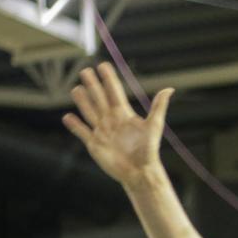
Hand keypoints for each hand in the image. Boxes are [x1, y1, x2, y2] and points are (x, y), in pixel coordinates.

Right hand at [61, 62, 173, 186]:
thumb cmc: (149, 150)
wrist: (140, 172)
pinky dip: (74, 125)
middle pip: (99, 98)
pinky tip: (68, 117)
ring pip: (89, 112)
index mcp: (124, 114)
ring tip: (76, 89)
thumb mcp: (154, 126)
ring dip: (82, 101)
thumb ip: (158, 107)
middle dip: (93, 85)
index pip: (114, 92)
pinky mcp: (94, 144)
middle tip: (85, 70)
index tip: (103, 65)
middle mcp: (111, 120)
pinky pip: (81, 132)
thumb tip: (170, 88)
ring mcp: (102, 131)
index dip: (108, 79)